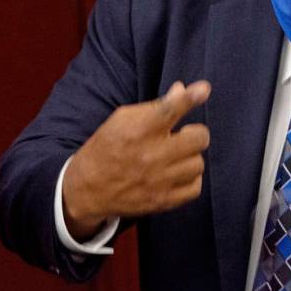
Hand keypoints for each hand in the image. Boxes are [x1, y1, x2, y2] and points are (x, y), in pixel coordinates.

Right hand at [62, 81, 210, 240]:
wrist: (87, 189)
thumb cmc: (108, 147)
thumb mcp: (123, 119)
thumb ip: (157, 105)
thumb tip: (183, 89)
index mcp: (138, 130)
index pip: (170, 109)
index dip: (189, 98)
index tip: (203, 89)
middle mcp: (151, 156)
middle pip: (199, 138)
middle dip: (194, 133)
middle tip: (182, 136)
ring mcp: (158, 181)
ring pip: (199, 163)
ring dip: (190, 157)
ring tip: (175, 157)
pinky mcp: (163, 201)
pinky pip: (196, 187)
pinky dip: (190, 179)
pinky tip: (177, 173)